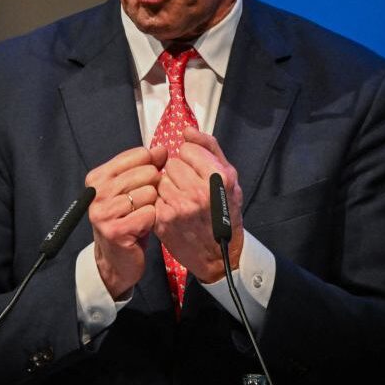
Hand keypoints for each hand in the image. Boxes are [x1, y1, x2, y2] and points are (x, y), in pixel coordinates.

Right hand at [85, 145, 168, 298]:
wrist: (117, 258)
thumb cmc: (127, 219)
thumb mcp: (133, 188)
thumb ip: (146, 166)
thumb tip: (162, 149)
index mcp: (98, 177)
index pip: (138, 155)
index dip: (152, 166)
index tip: (148, 180)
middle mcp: (96, 192)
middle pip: (146, 173)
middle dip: (153, 188)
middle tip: (143, 204)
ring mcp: (103, 212)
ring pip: (149, 193)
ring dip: (152, 206)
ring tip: (141, 216)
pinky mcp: (114, 230)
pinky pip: (149, 214)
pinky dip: (152, 220)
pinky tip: (142, 227)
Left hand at [154, 127, 243, 282]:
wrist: (219, 254)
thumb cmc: (226, 212)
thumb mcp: (230, 177)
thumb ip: (209, 148)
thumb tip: (187, 130)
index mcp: (217, 177)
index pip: (186, 149)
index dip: (190, 159)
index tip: (197, 171)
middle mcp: (198, 191)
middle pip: (171, 163)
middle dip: (178, 172)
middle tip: (189, 187)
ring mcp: (179, 207)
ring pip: (160, 179)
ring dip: (168, 187)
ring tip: (182, 199)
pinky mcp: (163, 220)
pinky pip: (154, 197)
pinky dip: (161, 201)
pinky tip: (173, 210)